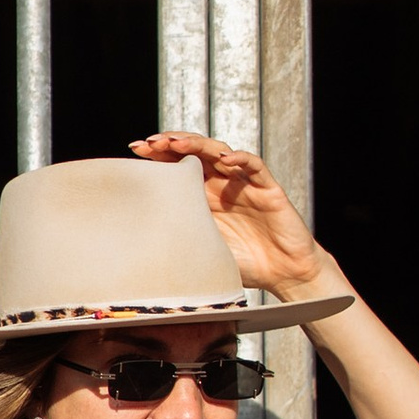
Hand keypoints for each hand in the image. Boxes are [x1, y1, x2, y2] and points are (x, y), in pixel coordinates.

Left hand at [132, 131, 332, 301]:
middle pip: (194, 152)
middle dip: (171, 143)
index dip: (158, 154)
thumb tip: (139, 247)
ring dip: (198, 144)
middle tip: (150, 143)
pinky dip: (241, 158)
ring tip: (177, 143)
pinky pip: (254, 166)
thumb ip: (182, 241)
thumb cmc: (247, 265)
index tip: (134, 149)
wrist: (284, 275)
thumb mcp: (204, 251)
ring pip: (220, 152)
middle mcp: (222, 184)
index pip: (178, 165)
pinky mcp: (268, 189)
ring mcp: (245, 183)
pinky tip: (225, 157)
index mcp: (204, 196)